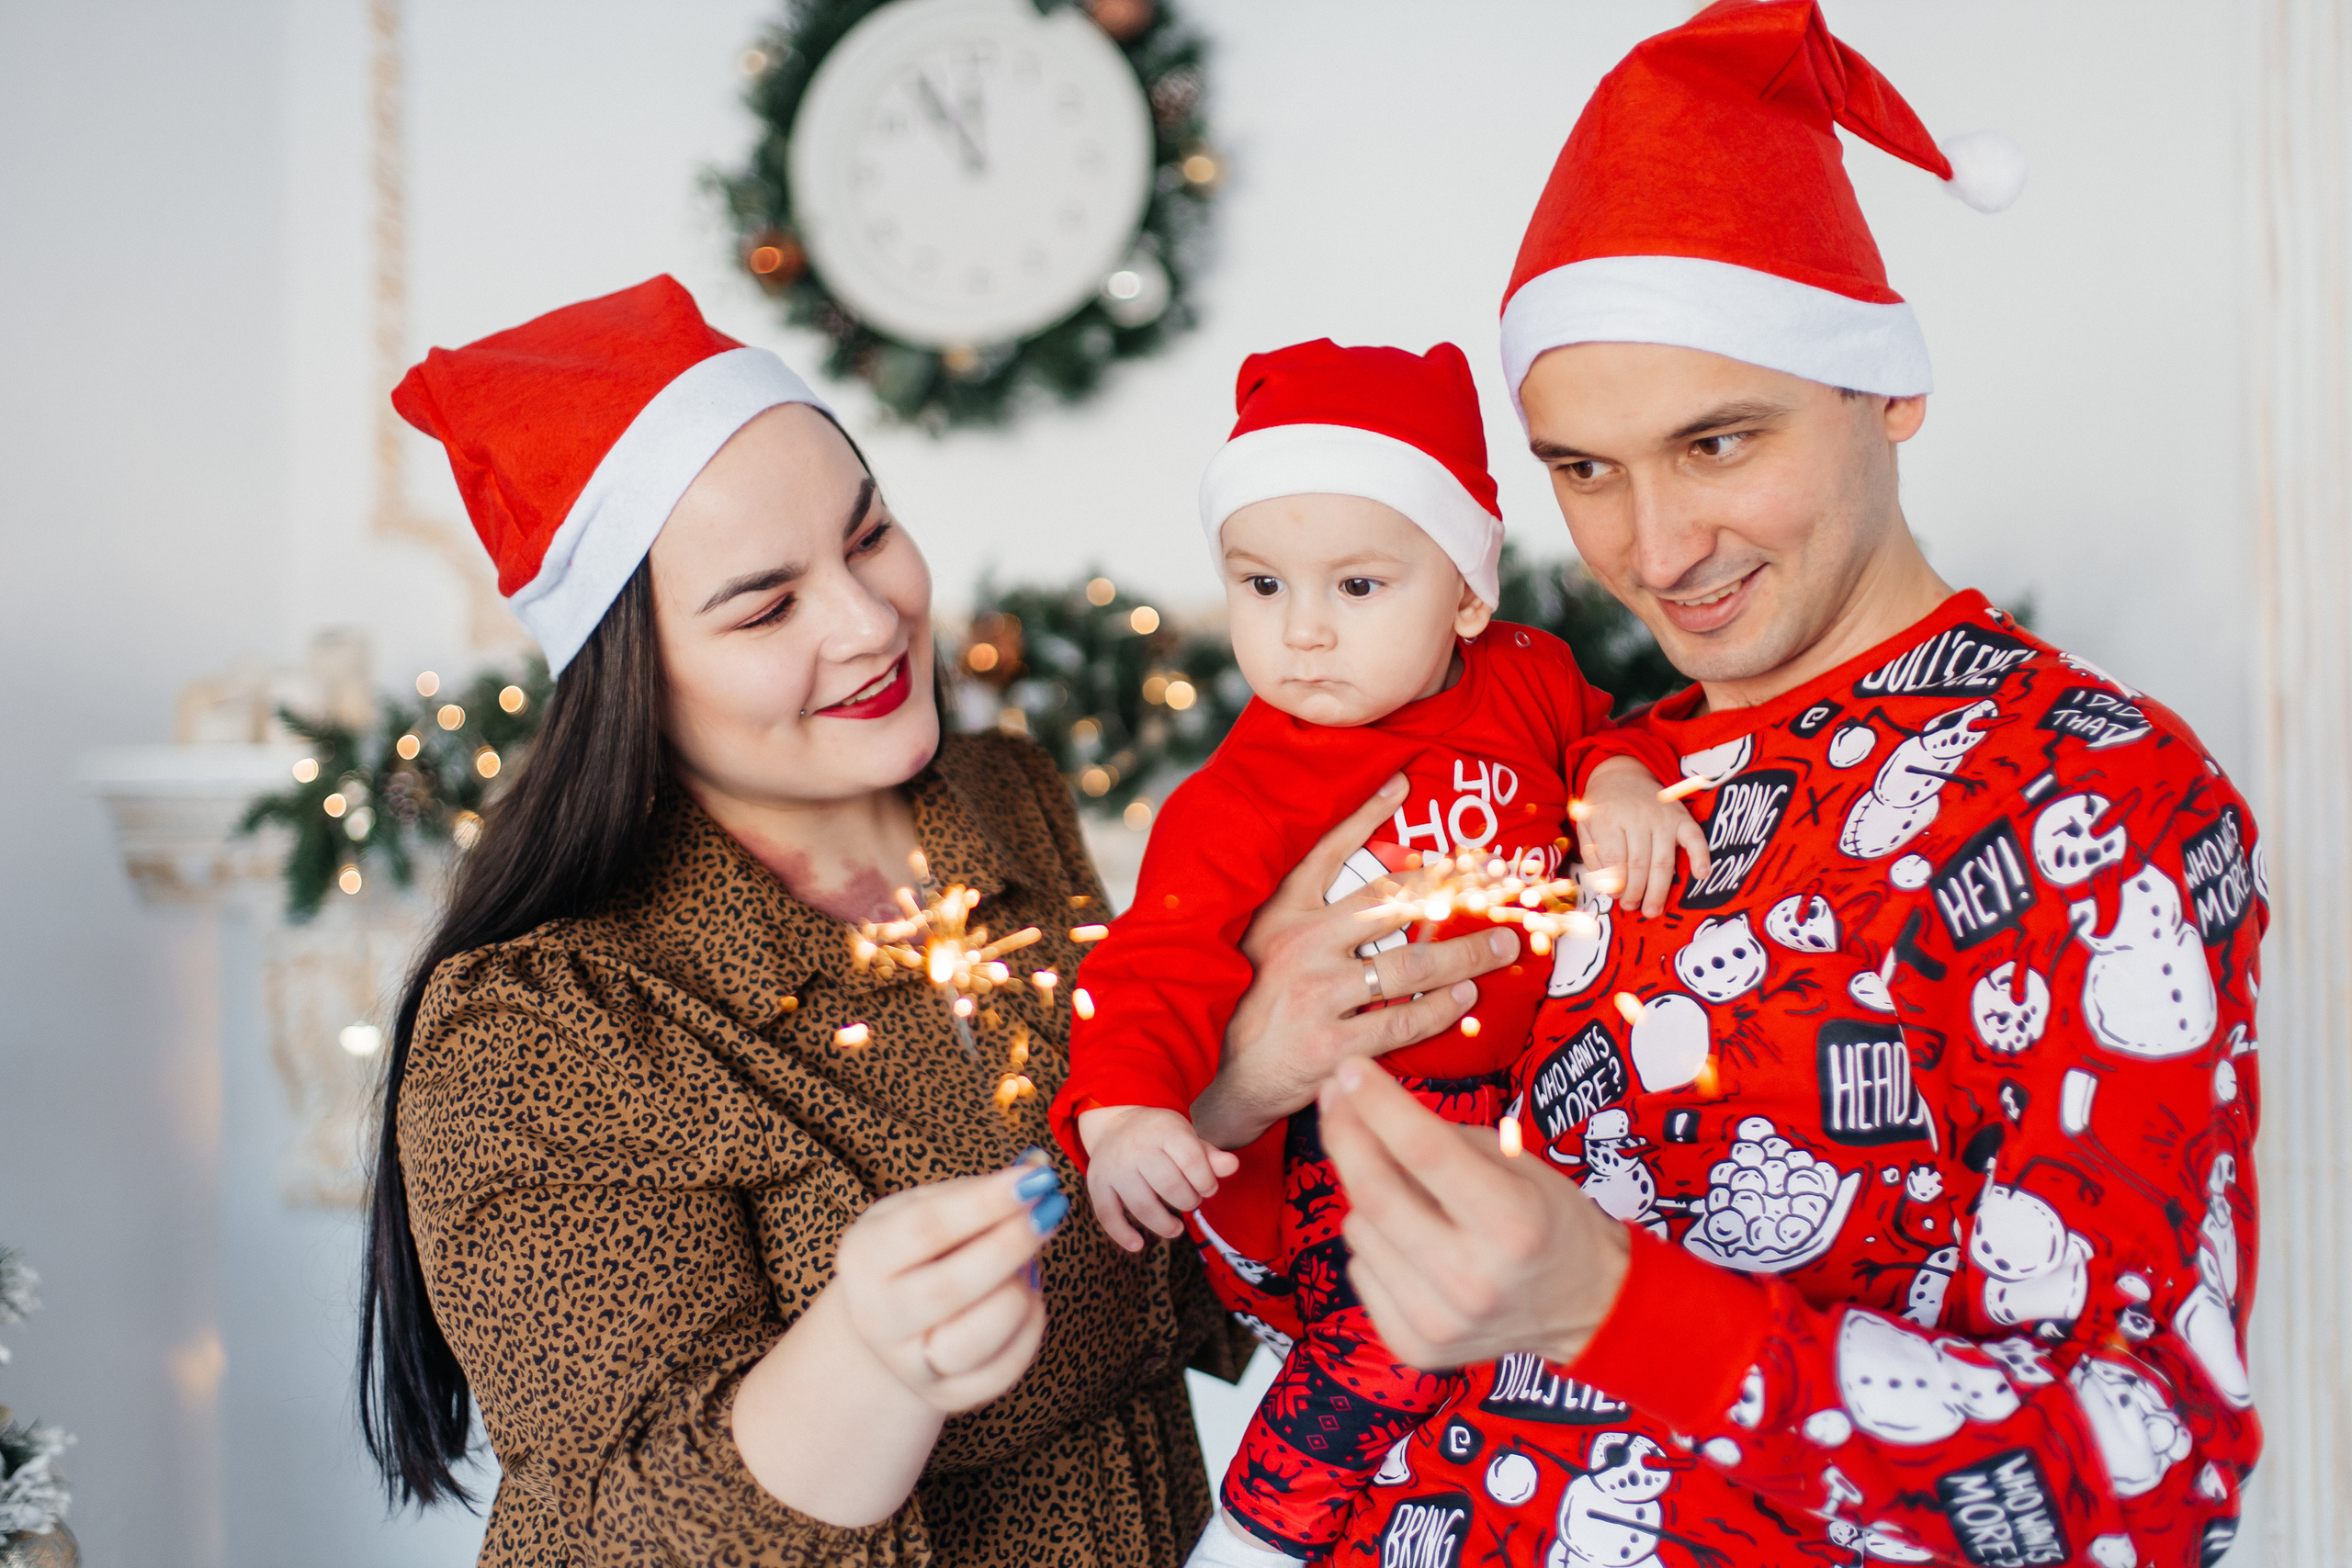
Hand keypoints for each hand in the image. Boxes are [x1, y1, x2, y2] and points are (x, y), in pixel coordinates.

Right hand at [831, 1151, 1064, 1413]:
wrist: (889, 1322)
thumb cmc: (919, 1250)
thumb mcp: (927, 1207)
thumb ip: (978, 1189)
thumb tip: (1037, 1164)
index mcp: (864, 1256)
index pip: (927, 1228)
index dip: (987, 1202)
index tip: (1037, 1179)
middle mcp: (877, 1316)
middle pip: (950, 1288)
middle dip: (1011, 1245)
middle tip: (1051, 1210)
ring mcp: (910, 1364)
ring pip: (975, 1339)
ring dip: (1019, 1293)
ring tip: (1029, 1261)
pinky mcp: (947, 1396)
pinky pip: (1003, 1370)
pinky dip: (1030, 1329)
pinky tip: (1029, 1296)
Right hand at [1078, 1105, 1241, 1251]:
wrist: (1115, 1123)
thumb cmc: (1160, 1137)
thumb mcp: (1185, 1137)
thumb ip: (1208, 1155)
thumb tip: (1233, 1166)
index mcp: (1164, 1131)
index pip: (1192, 1161)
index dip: (1206, 1181)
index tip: (1208, 1188)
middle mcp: (1136, 1147)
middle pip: (1169, 1185)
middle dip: (1187, 1201)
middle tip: (1190, 1202)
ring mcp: (1115, 1167)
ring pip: (1142, 1205)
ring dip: (1164, 1224)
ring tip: (1175, 1228)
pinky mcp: (1098, 1184)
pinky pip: (1107, 1214)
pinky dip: (1122, 1234)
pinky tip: (1139, 1245)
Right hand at [1192, 777, 1521, 1150]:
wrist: (1224, 1079)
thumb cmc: (1251, 1006)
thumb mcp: (1262, 944)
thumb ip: (1302, 913)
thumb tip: (1367, 886)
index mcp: (1281, 916)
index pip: (1325, 852)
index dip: (1363, 814)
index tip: (1400, 783)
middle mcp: (1300, 946)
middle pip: (1390, 906)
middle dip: (1449, 892)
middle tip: (1495, 883)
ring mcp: (1317, 995)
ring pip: (1410, 965)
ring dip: (1464, 954)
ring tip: (1500, 946)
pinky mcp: (1331, 1044)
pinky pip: (1402, 1022)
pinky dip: (1440, 1009)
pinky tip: (1465, 998)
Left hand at [1318, 1059, 1628, 1369]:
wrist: (1587, 1309)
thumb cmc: (1550, 1221)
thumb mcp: (1517, 1163)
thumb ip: (1442, 1138)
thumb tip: (1360, 1105)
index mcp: (1513, 1224)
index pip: (1424, 1150)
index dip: (1376, 1102)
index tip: (1349, 1071)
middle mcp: (1475, 1280)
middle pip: (1374, 1192)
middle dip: (1344, 1133)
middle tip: (1333, 1097)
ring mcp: (1441, 1321)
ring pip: (1359, 1229)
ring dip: (1367, 1194)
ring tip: (1407, 1191)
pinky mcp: (1415, 1346)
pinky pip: (1361, 1269)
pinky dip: (1374, 1242)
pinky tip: (1411, 1240)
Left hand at [1576, 754, 1711, 918]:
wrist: (1622, 773)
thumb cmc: (1602, 807)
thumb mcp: (1586, 826)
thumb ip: (1593, 856)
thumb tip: (1608, 887)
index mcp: (1608, 818)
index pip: (1615, 858)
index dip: (1615, 883)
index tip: (1614, 896)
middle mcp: (1637, 817)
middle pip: (1639, 864)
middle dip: (1636, 892)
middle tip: (1632, 908)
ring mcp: (1662, 817)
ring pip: (1663, 860)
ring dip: (1658, 890)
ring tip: (1651, 910)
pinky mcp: (1681, 816)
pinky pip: (1694, 838)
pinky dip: (1700, 856)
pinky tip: (1701, 875)